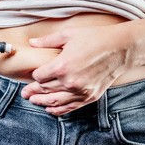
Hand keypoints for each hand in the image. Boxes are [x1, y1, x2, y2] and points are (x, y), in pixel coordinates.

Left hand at [21, 24, 135, 115]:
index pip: (40, 76)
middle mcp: (69, 81)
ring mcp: (80, 91)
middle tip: (24, 93)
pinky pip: (69, 107)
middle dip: (33, 91)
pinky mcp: (89, 96)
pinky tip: (50, 109)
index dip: (35, 75)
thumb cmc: (94, 38)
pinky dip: (58, 110)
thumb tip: (32, 43)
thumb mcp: (68, 35)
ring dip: (41, 102)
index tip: (35, 74)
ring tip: (33, 101)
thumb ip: (48, 41)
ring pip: (54, 101)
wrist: (119, 49)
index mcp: (61, 65)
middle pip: (45, 90)